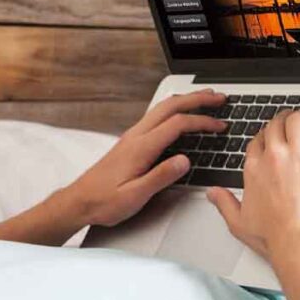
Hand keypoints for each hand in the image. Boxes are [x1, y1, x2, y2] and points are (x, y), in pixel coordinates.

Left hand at [60, 89, 226, 226]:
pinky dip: (173, 110)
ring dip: (185, 101)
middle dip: (196, 99)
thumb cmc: (104, 201)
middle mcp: (135, 136)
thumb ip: (161, 177)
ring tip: (204, 99)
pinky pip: (155, 117)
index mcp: (140, 147)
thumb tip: (185, 161)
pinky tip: (180, 115)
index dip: (202, 122)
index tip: (220, 125)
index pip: (177, 124)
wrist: (79, 201)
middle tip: (218, 97)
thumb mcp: (135, 195)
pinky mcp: (130, 142)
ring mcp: (132, 137)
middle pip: (169, 106)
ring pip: (161, 108)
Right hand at [206, 109, 299, 261]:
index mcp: (254, 169)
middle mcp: (274, 157)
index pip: (256, 142)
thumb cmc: (273, 237)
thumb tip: (212, 194)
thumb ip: (224, 204)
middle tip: (289, 120)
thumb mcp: (238, 223)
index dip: (264, 137)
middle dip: (282, 120)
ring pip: (298, 121)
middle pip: (275, 126)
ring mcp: (298, 155)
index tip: (270, 139)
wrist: (299, 243)